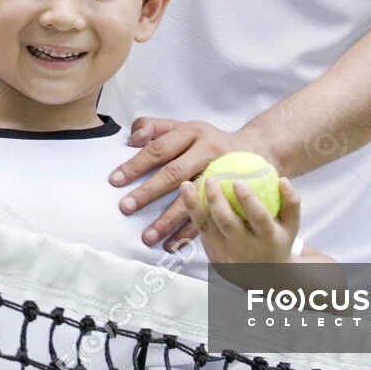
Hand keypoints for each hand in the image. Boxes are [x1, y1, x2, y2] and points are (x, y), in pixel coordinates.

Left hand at [110, 117, 271, 250]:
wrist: (255, 150)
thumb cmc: (207, 140)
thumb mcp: (183, 125)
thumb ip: (153, 127)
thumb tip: (132, 139)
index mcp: (192, 132)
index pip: (159, 149)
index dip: (136, 164)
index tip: (115, 180)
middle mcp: (208, 152)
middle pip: (174, 173)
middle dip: (148, 192)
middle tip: (126, 207)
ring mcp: (221, 175)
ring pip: (192, 199)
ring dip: (168, 220)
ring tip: (148, 236)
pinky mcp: (230, 196)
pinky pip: (208, 216)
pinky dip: (189, 233)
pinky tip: (173, 244)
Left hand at [179, 175, 301, 265]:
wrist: (264, 276)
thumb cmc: (277, 240)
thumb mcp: (291, 225)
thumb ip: (291, 202)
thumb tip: (282, 179)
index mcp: (268, 238)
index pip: (259, 218)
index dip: (249, 201)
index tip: (238, 182)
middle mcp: (246, 247)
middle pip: (228, 223)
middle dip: (217, 201)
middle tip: (211, 179)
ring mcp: (226, 251)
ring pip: (206, 227)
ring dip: (194, 205)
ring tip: (186, 184)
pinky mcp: (212, 252)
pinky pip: (199, 229)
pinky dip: (190, 211)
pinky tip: (185, 193)